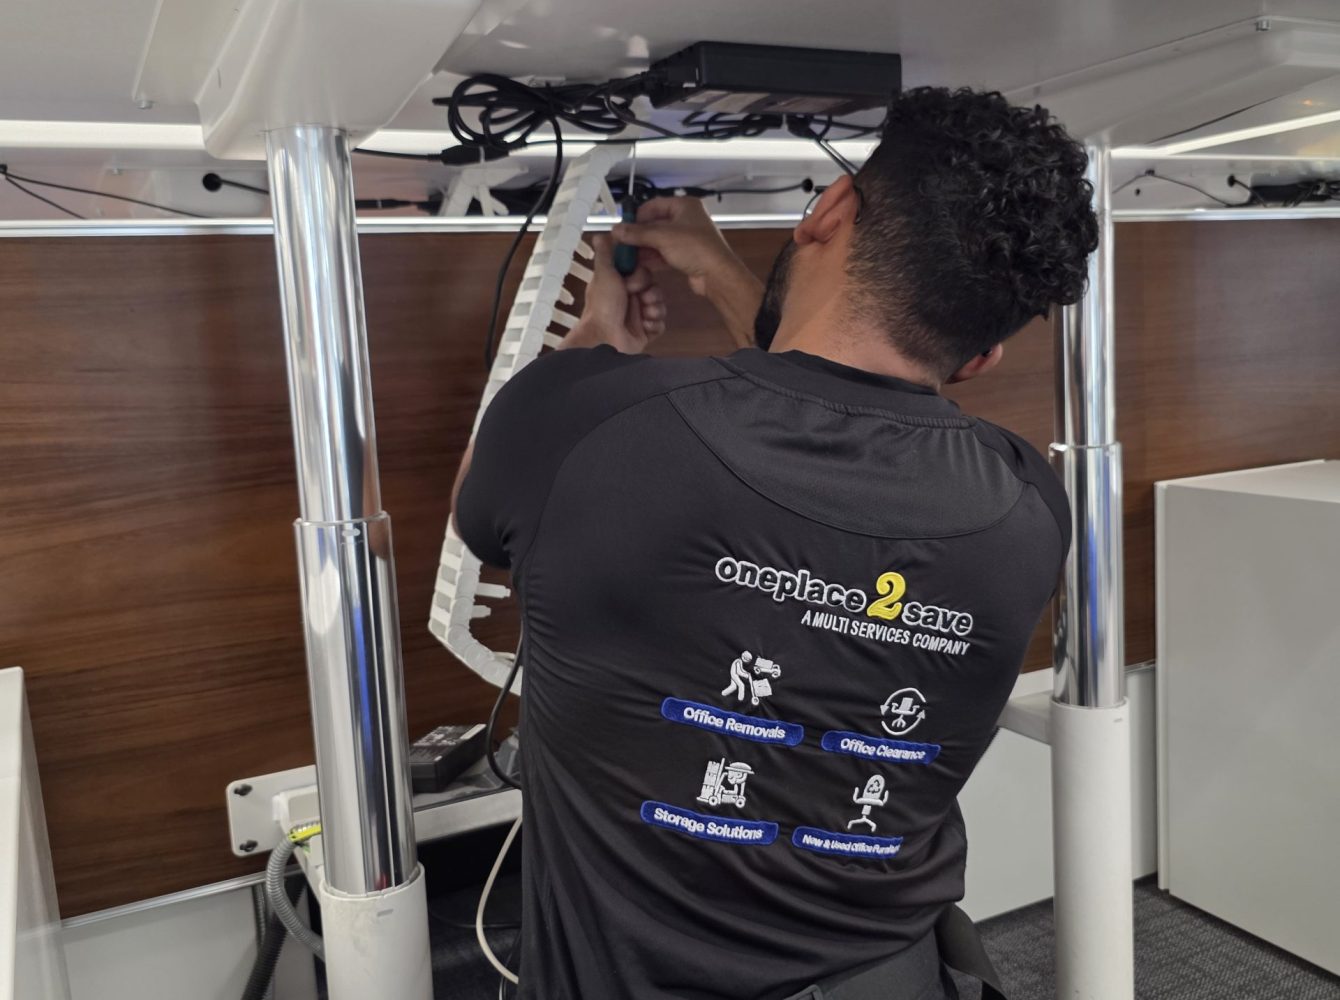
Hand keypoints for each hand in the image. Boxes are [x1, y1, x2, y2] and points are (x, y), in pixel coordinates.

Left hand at [563, 234, 666, 353]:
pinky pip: (661, 324)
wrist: (606, 339)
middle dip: (651, 294)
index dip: (642, 276)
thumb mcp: (603, 274)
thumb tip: (600, 234)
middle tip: (641, 300)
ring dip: (654, 310)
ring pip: (660, 306)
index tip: (634, 281)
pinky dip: (654, 324)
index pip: (644, 273)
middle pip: (655, 289)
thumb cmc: (603, 306)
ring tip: (644, 316)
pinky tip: (645, 327)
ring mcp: (639, 317)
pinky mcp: (646, 332)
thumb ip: (605, 254)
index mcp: (620, 285)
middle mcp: (630, 299)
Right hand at [612, 197, 740, 297]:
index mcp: (684, 205)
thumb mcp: (663, 237)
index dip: (637, 216)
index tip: (622, 227)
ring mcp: (686, 237)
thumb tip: (616, 230)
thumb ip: (638, 233)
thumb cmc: (696, 248)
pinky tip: (638, 263)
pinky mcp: (685, 254)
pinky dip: (652, 256)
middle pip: (655, 223)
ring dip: (643, 247)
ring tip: (627, 256)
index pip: (653, 205)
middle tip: (622, 243)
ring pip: (658, 239)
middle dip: (638, 234)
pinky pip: (664, 252)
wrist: (717, 275)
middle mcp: (686, 218)